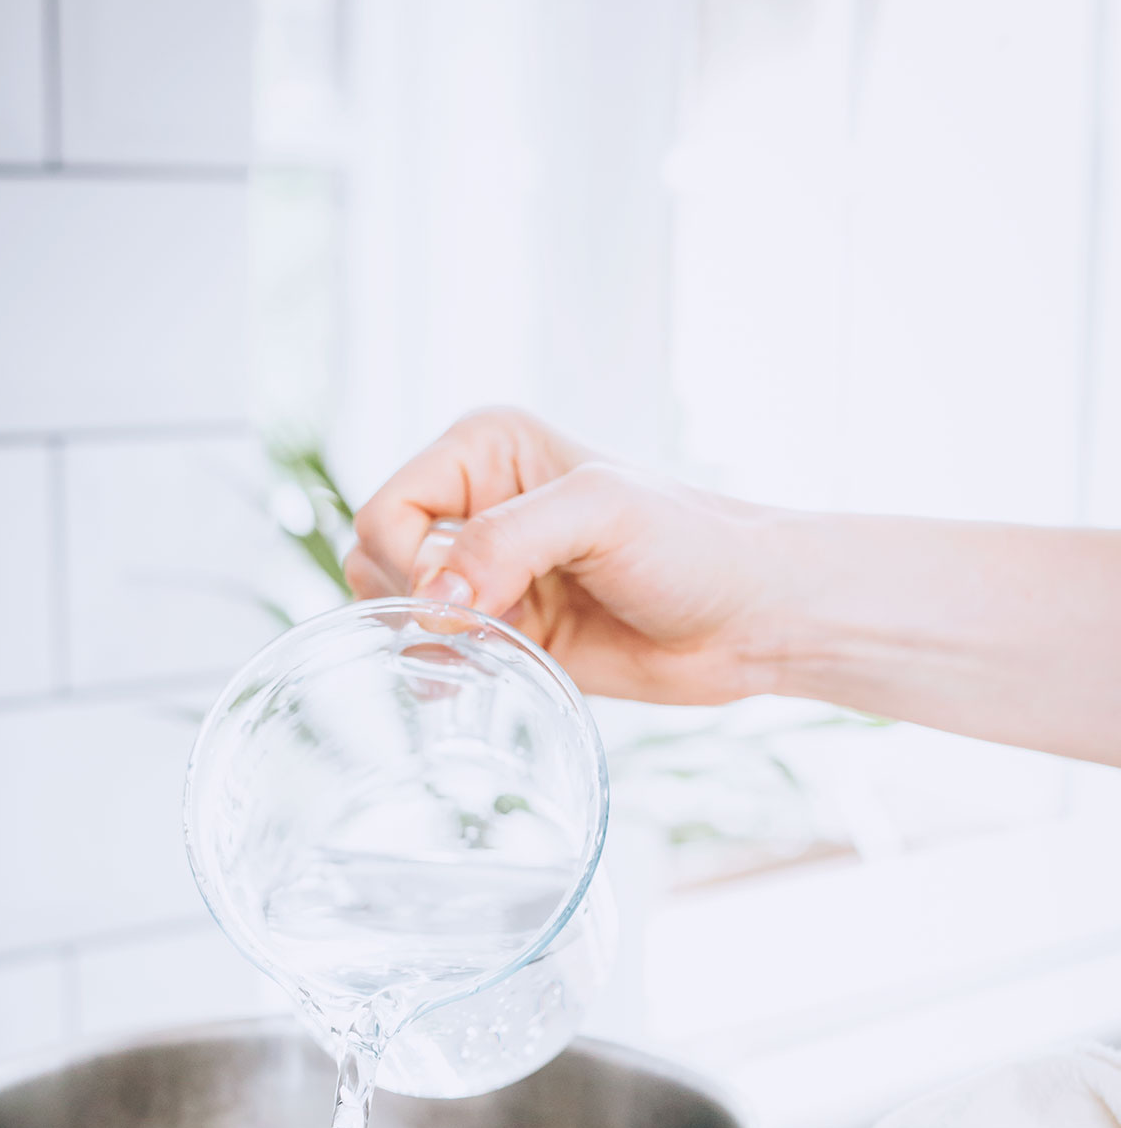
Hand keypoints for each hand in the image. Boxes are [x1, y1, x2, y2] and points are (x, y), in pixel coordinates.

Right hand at [346, 409, 781, 703]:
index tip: (472, 599)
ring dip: (431, 640)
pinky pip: (436, 656)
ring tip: (503, 643)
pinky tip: (487, 676)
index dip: (413, 564)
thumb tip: (434, 602)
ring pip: (399, 612)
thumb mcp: (600, 513)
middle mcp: (475, 506)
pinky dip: (444, 673)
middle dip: (418, 604)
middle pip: (378, 562)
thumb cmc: (692, 544)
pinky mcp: (507, 633)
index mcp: (484, 451)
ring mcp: (487, 574)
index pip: (387, 510)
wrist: (750, 618)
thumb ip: (506, 542)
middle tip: (492, 621)